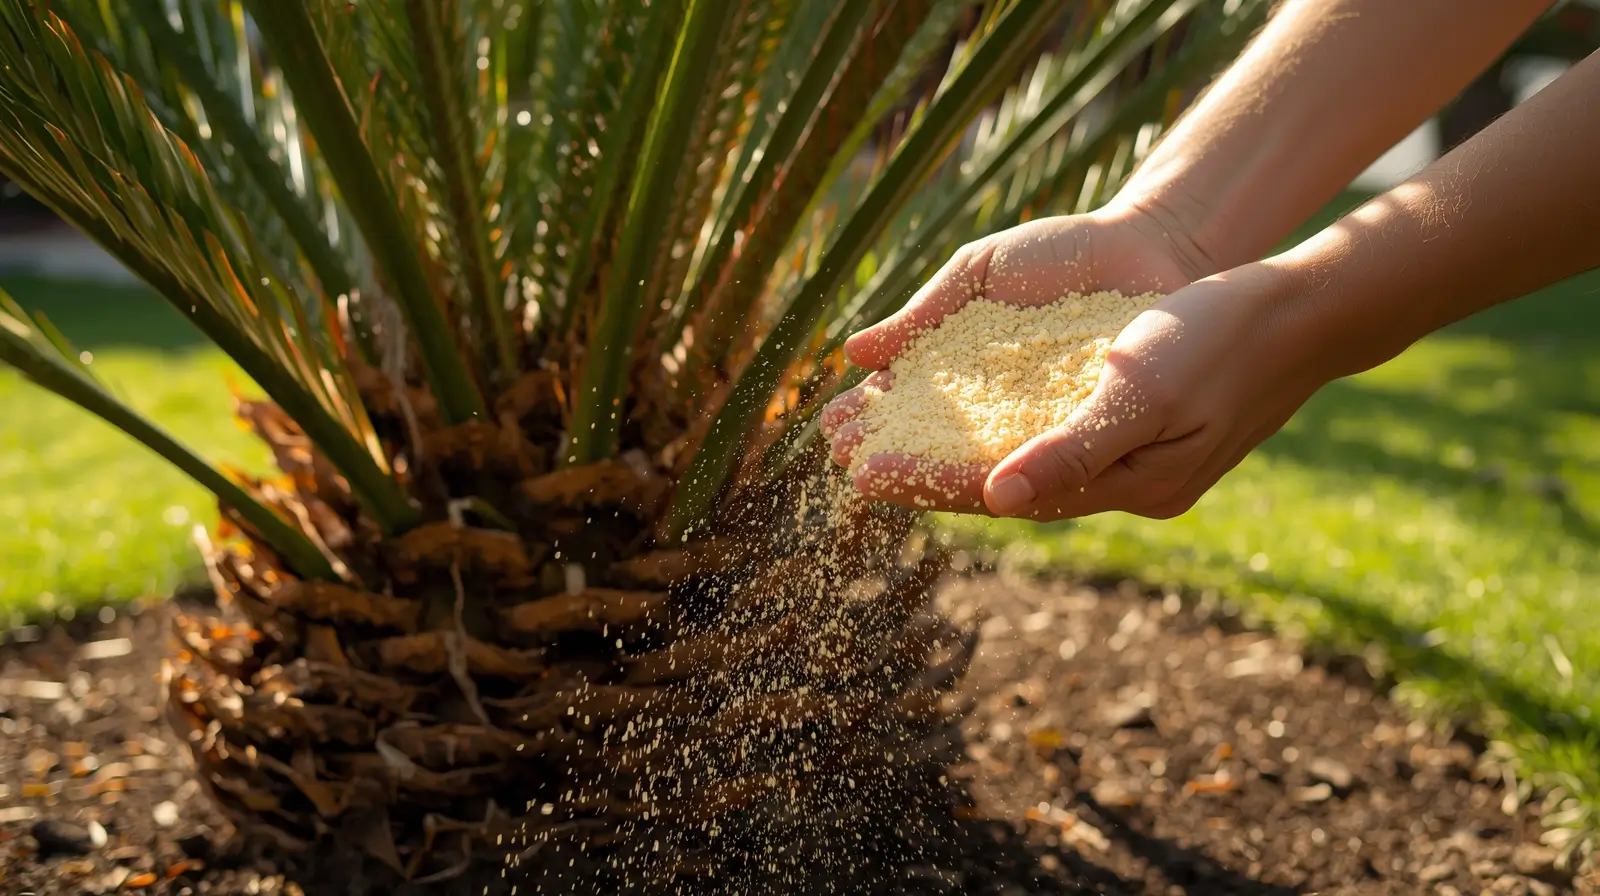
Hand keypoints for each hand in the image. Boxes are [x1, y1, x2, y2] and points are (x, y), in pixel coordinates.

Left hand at [827, 255, 1328, 519]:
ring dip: (940, 442)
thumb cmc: (1221, 338)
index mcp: (1122, 485)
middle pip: (996, 481)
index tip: (857, 474)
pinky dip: (983, 419)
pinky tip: (945, 406)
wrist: (1299, 309)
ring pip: (1008, 454)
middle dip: (919, 466)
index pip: (1003, 493)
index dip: (927, 482)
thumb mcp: (1144, 390)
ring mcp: (1120, 453)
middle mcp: (1114, 481)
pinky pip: (1033, 427)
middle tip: (840, 454)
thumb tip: (995, 498)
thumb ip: (1072, 449)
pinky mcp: (1120, 419)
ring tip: (870, 427)